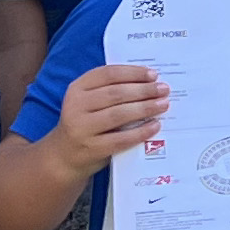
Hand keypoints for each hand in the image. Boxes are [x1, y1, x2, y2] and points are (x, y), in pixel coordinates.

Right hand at [55, 60, 169, 170]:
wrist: (65, 156)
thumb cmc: (85, 123)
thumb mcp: (89, 102)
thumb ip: (110, 90)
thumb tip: (149, 82)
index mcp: (77, 88)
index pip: (108, 74)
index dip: (133, 73)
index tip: (153, 74)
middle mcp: (76, 106)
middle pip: (116, 93)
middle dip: (144, 90)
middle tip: (164, 89)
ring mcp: (82, 128)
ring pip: (119, 114)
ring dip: (145, 108)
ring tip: (163, 104)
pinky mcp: (92, 148)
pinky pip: (121, 139)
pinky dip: (141, 131)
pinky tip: (155, 125)